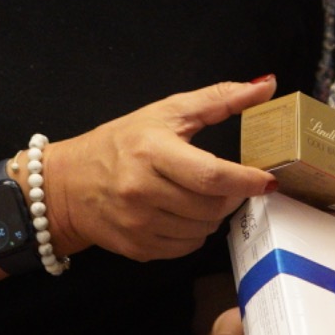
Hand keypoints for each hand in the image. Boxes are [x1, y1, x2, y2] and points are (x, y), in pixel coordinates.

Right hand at [45, 76, 278, 261]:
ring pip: (203, 230)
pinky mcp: (137, 248)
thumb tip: (267, 85)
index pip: (211, 174)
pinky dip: (194, 233)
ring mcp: (138, 224)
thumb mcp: (165, 112)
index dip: (246, 180)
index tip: (267, 180)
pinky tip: (182, 214)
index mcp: (152, 151)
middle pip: (212, 206)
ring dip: (213, 215)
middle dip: (231, 196)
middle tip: (230, 184)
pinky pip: (186, 247)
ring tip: (200, 195)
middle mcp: (142, 190)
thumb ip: (218, 99)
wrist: (67, 184)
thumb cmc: (120, 142)